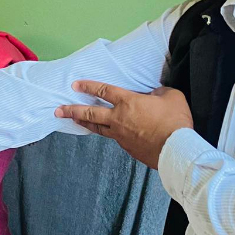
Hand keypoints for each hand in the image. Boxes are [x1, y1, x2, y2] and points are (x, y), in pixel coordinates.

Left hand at [55, 81, 193, 169]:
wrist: (176, 149)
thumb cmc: (175, 122)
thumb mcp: (171, 96)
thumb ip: (158, 92)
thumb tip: (154, 94)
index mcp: (128, 102)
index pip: (103, 90)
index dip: (88, 86)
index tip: (76, 85)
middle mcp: (119, 118)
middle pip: (90, 112)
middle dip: (72, 110)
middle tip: (58, 110)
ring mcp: (120, 135)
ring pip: (97, 128)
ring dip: (84, 123)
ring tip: (74, 120)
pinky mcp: (127, 148)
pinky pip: (114, 138)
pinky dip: (108, 134)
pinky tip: (108, 133)